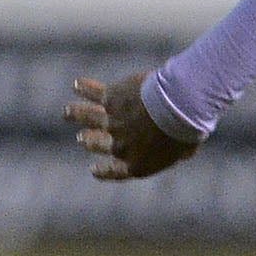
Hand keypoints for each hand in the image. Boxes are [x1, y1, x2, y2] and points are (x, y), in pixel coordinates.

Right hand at [66, 73, 199, 180]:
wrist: (179, 108)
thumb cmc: (188, 130)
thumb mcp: (185, 149)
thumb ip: (176, 153)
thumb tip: (181, 154)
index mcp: (137, 164)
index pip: (114, 171)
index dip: (102, 171)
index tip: (93, 169)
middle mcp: (119, 146)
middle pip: (96, 144)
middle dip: (88, 141)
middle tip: (81, 137)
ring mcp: (113, 122)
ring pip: (87, 117)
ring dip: (76, 114)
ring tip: (67, 112)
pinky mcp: (112, 98)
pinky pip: (94, 93)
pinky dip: (84, 88)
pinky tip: (77, 84)